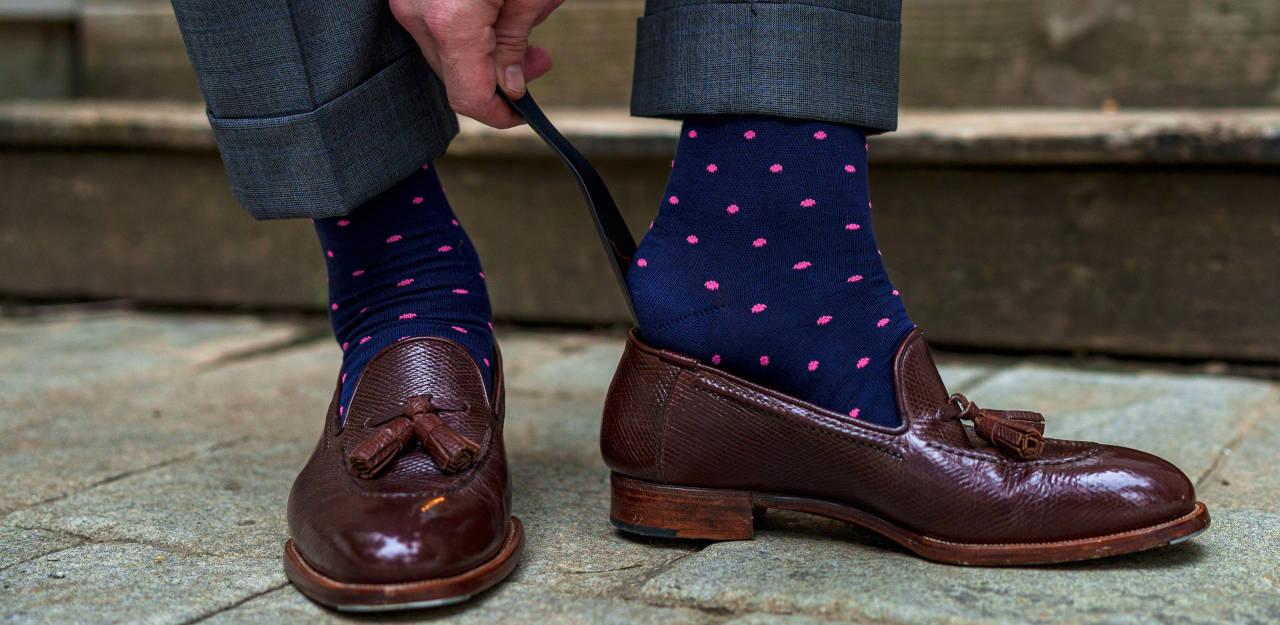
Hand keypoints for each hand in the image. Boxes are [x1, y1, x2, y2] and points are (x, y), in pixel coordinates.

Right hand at [391, 0, 562, 128]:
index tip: (523, 114)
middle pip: (455, 79)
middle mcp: (418, 15)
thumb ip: (515, 43)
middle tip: (538, 63)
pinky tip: (496, 20)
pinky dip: (466, 34)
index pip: (469, 98)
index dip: (499, 115)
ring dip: (483, 58)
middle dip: (498, 82)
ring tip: (525, 37)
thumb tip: (509, 84)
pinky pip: (436, 29)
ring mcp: (408, 2)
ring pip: (444, 55)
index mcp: (450, 21)